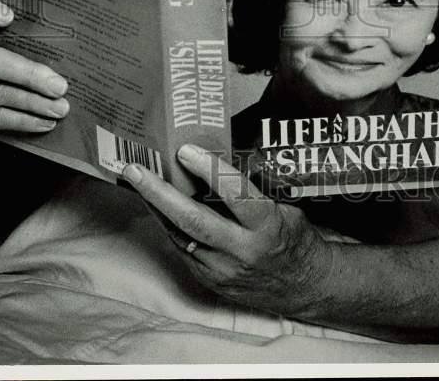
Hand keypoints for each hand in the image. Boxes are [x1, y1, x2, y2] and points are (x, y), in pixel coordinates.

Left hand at [122, 143, 333, 316]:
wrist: (303, 287)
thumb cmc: (295, 238)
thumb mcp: (286, 209)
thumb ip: (254, 191)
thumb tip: (220, 160)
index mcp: (267, 227)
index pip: (235, 194)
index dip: (209, 170)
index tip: (185, 150)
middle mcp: (242, 251)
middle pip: (194, 221)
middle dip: (160, 193)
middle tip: (135, 169)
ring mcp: (223, 271)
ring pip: (180, 237)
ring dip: (155, 208)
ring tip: (136, 182)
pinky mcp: (211, 282)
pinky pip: (183, 250)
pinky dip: (168, 226)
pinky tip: (155, 207)